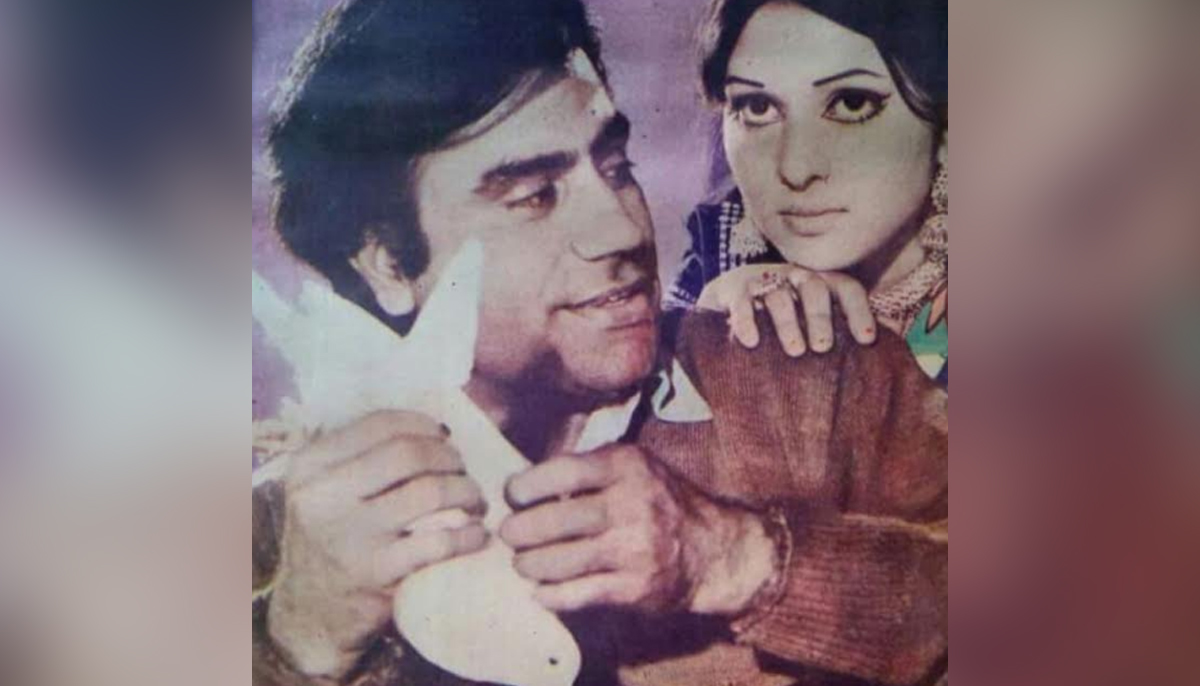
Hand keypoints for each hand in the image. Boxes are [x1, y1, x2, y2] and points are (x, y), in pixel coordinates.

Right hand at [267, 411, 487, 678]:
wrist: (309, 617)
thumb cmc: (331, 542)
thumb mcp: (325, 492)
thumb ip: (362, 457)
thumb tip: (438, 429)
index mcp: (311, 465)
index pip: (380, 424)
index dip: (424, 425)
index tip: (445, 438)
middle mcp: (323, 495)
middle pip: (409, 452)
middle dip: (450, 458)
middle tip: (464, 473)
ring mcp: (349, 534)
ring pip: (430, 491)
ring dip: (467, 492)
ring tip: (475, 502)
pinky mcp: (375, 572)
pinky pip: (440, 541)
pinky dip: (469, 535)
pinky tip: (477, 536)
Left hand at [499, 444, 776, 615]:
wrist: (713, 550)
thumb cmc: (660, 502)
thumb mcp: (634, 465)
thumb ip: (587, 466)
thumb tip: (527, 482)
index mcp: (627, 467)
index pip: (559, 472)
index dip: (524, 487)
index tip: (512, 496)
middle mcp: (631, 505)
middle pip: (552, 520)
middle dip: (518, 531)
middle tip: (510, 534)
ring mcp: (633, 549)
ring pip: (558, 561)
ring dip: (528, 565)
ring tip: (523, 563)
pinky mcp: (634, 588)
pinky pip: (576, 595)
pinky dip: (550, 595)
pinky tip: (541, 591)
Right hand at [696, 264, 875, 356]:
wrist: (726, 296)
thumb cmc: (779, 313)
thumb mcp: (809, 315)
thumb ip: (841, 324)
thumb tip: (889, 340)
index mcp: (818, 281)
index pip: (845, 287)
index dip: (858, 311)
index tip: (867, 340)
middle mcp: (793, 276)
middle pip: (813, 287)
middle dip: (820, 317)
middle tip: (824, 347)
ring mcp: (762, 280)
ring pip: (779, 295)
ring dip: (788, 322)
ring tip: (795, 351)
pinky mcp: (733, 289)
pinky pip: (742, 302)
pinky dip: (747, 320)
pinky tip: (751, 342)